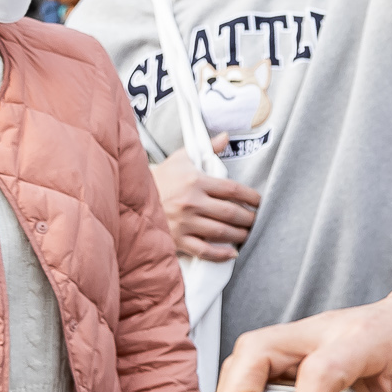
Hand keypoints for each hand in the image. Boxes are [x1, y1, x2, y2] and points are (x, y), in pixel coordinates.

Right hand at [152, 142, 259, 260]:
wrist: (131, 196)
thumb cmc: (161, 176)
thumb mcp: (182, 158)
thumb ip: (208, 148)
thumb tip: (227, 137)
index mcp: (196, 181)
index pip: (233, 189)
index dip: (251, 197)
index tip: (259, 201)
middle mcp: (191, 202)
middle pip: (230, 212)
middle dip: (248, 218)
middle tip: (256, 220)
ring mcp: (184, 222)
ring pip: (220, 232)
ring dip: (239, 235)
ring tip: (247, 234)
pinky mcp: (177, 239)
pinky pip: (203, 250)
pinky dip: (220, 254)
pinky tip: (232, 253)